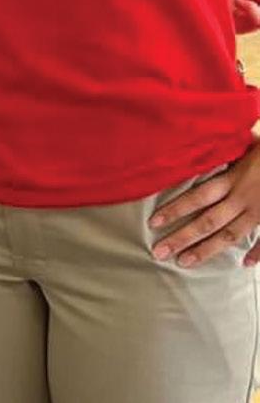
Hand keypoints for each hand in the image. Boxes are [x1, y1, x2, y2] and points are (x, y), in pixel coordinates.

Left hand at [149, 141, 259, 267]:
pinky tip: (245, 264)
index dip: (175, 208)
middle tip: (160, 252)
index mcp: (235, 177)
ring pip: (230, 234)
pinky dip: (258, 252)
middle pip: (208, 221)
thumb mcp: (246, 144)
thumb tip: (201, 139)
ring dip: (207, 250)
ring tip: (185, 262)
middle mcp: (245, 196)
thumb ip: (226, 151)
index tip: (153, 222)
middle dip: (182, 237)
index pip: (197, 196)